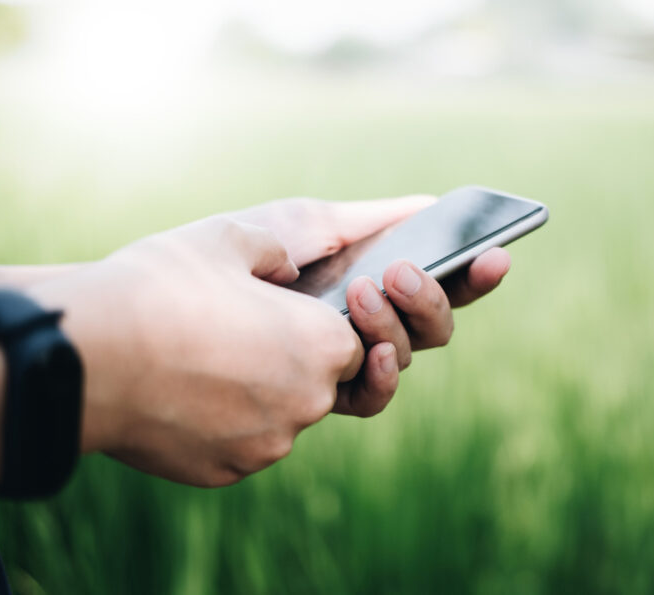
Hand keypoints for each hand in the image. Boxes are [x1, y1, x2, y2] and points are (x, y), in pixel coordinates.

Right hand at [29, 217, 364, 486]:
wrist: (88, 356)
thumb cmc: (161, 288)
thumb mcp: (226, 239)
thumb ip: (274, 252)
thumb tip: (287, 269)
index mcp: (322, 343)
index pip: (353, 344)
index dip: (320, 328)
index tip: (286, 318)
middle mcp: (310, 400)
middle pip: (321, 385)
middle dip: (292, 364)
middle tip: (241, 338)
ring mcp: (269, 444)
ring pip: (280, 418)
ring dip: (257, 396)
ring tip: (203, 362)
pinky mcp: (229, 472)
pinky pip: (241, 446)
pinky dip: (223, 426)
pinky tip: (184, 396)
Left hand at [229, 197, 511, 417]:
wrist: (157, 307)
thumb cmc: (229, 256)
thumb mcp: (302, 222)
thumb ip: (368, 219)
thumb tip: (431, 206)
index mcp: (368, 282)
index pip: (434, 284)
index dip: (471, 275)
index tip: (497, 254)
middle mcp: (362, 325)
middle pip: (431, 325)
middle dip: (430, 299)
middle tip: (400, 272)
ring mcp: (342, 362)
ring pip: (407, 354)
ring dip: (399, 323)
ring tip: (366, 292)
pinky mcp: (317, 395)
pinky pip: (371, 396)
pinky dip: (383, 374)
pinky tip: (375, 353)